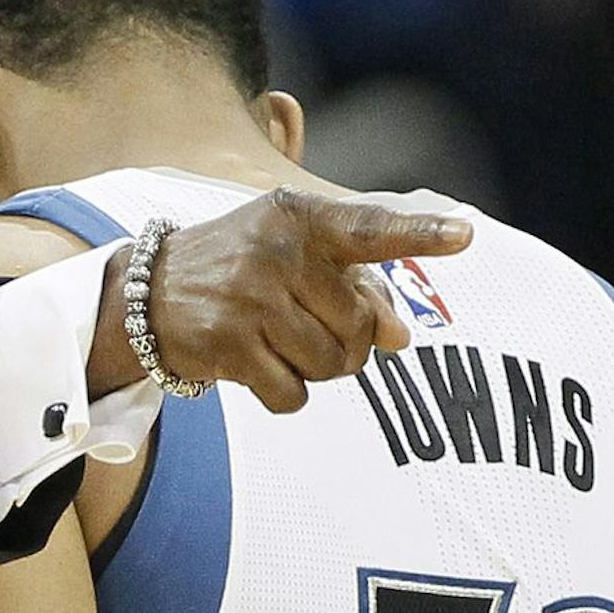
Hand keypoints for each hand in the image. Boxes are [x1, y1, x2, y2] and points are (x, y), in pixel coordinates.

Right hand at [91, 188, 472, 413]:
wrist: (146, 296)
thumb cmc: (240, 272)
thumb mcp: (293, 258)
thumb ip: (355, 288)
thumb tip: (401, 339)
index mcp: (298, 217)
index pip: (369, 227)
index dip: (420, 234)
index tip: (467, 235)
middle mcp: (277, 251)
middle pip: (357, 326)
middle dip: (347, 345)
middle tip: (311, 333)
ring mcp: (250, 297)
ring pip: (329, 365)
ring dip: (316, 371)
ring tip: (281, 346)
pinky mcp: (229, 344)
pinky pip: (292, 395)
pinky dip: (285, 395)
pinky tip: (259, 369)